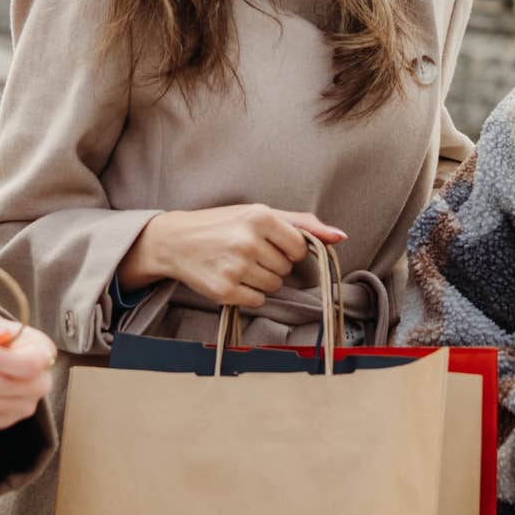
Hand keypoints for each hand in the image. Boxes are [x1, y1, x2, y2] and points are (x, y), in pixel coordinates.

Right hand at [116, 204, 346, 307]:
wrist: (173, 241)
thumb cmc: (220, 224)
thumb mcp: (257, 214)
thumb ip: (302, 223)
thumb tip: (341, 237)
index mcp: (259, 216)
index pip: (299, 247)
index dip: (288, 250)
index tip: (269, 244)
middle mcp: (247, 241)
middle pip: (286, 269)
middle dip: (272, 264)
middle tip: (246, 253)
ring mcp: (235, 267)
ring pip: (274, 286)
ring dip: (261, 280)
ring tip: (237, 265)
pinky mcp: (224, 290)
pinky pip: (257, 300)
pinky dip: (248, 294)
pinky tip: (230, 278)